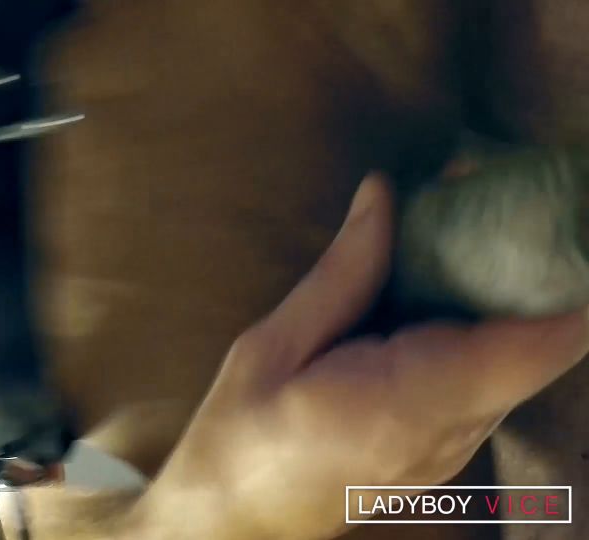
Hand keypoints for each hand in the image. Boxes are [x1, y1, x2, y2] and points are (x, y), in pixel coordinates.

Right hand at [133, 172, 588, 539]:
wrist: (238, 515)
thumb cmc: (242, 435)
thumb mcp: (274, 346)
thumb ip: (342, 274)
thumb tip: (383, 193)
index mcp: (410, 402)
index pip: (538, 344)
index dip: (568, 280)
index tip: (552, 213)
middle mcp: (455, 430)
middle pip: (542, 341)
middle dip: (532, 264)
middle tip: (490, 191)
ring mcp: (459, 445)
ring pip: (523, 357)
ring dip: (510, 290)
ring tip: (469, 223)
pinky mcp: (449, 445)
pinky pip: (493, 375)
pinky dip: (487, 323)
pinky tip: (445, 282)